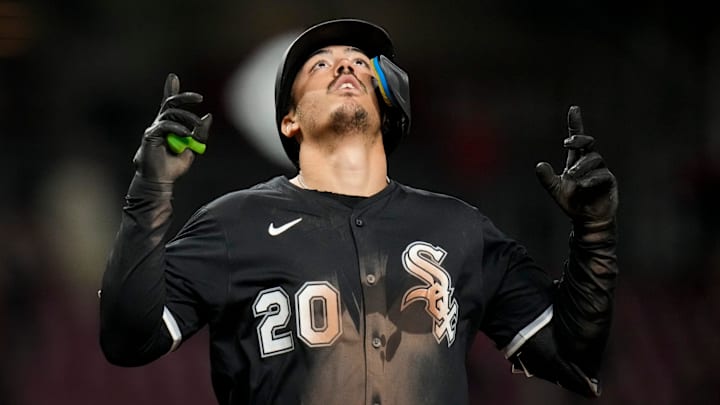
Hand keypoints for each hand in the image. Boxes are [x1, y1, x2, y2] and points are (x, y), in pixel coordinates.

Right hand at [133, 73, 211, 182]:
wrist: (161, 180)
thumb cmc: (174, 165)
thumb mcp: (193, 147)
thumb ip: (200, 132)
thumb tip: (208, 116)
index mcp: (170, 126)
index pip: (170, 104)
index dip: (170, 89)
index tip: (173, 77)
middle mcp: (160, 124)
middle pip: (171, 103)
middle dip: (184, 97)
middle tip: (199, 98)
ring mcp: (154, 129)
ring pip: (171, 114)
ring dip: (188, 119)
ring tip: (196, 128)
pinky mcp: (150, 135)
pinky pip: (165, 125)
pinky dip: (178, 128)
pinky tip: (186, 135)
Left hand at [535, 106, 617, 229]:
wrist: (586, 220)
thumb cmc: (573, 202)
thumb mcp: (555, 190)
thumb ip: (547, 178)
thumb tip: (539, 165)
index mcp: (576, 161)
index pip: (577, 139)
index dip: (576, 124)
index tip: (573, 108)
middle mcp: (590, 163)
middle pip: (588, 143)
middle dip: (579, 139)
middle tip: (566, 143)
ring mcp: (601, 171)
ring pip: (594, 159)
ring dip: (581, 166)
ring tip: (571, 176)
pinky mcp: (609, 182)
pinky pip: (602, 175)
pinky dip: (591, 179)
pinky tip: (582, 186)